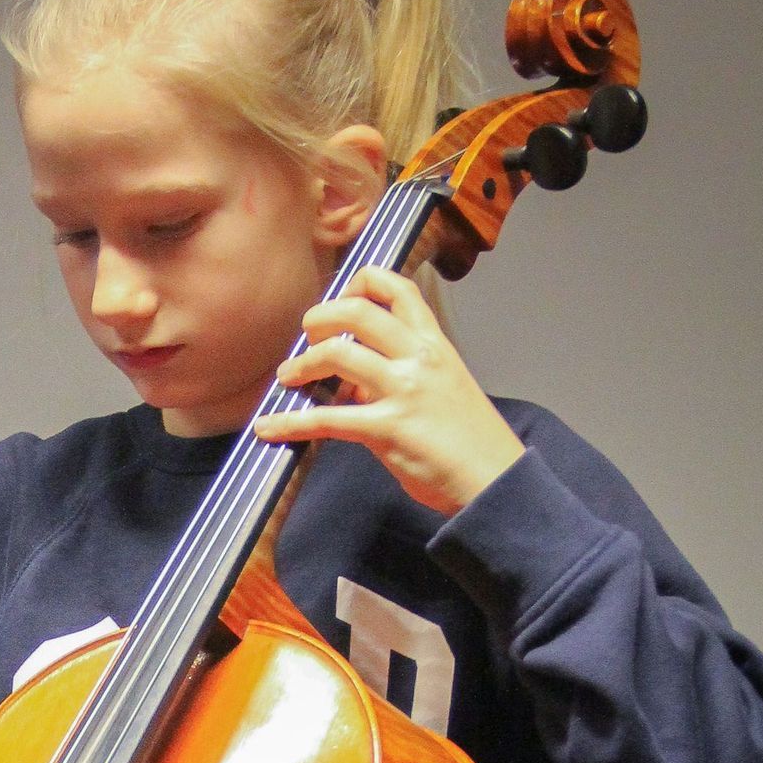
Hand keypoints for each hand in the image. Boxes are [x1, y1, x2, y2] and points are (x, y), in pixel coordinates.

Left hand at [252, 267, 524, 515]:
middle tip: (305, 335)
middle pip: (358, 310)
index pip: (397, 287)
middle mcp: (418, 357)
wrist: (494, 479)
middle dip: (320, 318)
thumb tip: (353, 381)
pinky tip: (268, 428)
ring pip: (338, 354)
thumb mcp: (443, 387)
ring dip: (302, 364)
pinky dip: (290, 422)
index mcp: (434, 343)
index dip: (360, 283)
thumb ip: (398, 374)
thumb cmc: (469, 439)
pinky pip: (327, 420)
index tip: (340, 299)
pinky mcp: (388, 429)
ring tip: (287, 377)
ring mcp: (403, 391)